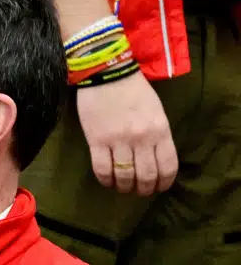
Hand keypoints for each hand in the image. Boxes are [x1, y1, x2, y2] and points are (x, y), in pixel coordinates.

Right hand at [75, 70, 177, 196]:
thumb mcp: (156, 112)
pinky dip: (106, 180)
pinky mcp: (97, 141)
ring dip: (124, 187)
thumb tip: (153, 159)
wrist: (108, 74)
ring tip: (123, 187)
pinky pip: (102, 169)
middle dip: (144, 189)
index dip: (164, 183)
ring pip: (124, 176)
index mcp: (160, 130)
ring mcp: (119, 141)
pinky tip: (107, 181)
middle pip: (146, 176)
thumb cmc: (134, 91)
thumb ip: (157, 135)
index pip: (167, 166)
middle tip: (139, 191)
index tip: (158, 188)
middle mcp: (142, 138)